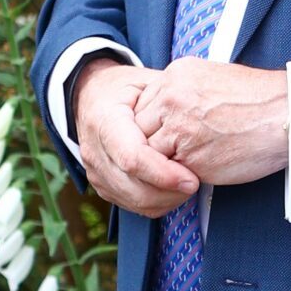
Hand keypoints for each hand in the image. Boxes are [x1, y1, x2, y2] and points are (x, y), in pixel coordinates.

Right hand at [74, 57, 198, 218]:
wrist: (92, 97)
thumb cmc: (126, 89)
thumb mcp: (147, 83)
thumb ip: (167, 103)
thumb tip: (197, 123)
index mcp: (104, 120)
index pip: (132, 158)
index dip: (163, 174)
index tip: (192, 178)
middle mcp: (95, 150)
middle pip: (134, 187)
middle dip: (170, 192)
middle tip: (196, 183)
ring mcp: (96, 171)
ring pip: (135, 202)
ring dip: (167, 200)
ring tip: (188, 186)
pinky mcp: (102, 186)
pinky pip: (133, 207)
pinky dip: (157, 204)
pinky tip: (173, 191)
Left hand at [133, 59, 288, 185]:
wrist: (287, 114)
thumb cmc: (259, 100)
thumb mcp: (214, 78)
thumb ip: (185, 92)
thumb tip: (168, 110)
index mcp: (176, 74)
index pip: (142, 104)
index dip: (150, 124)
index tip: (161, 136)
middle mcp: (171, 97)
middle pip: (138, 128)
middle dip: (150, 144)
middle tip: (162, 157)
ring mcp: (178, 126)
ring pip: (149, 152)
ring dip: (160, 164)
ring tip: (177, 169)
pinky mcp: (190, 155)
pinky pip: (167, 172)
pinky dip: (174, 177)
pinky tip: (191, 175)